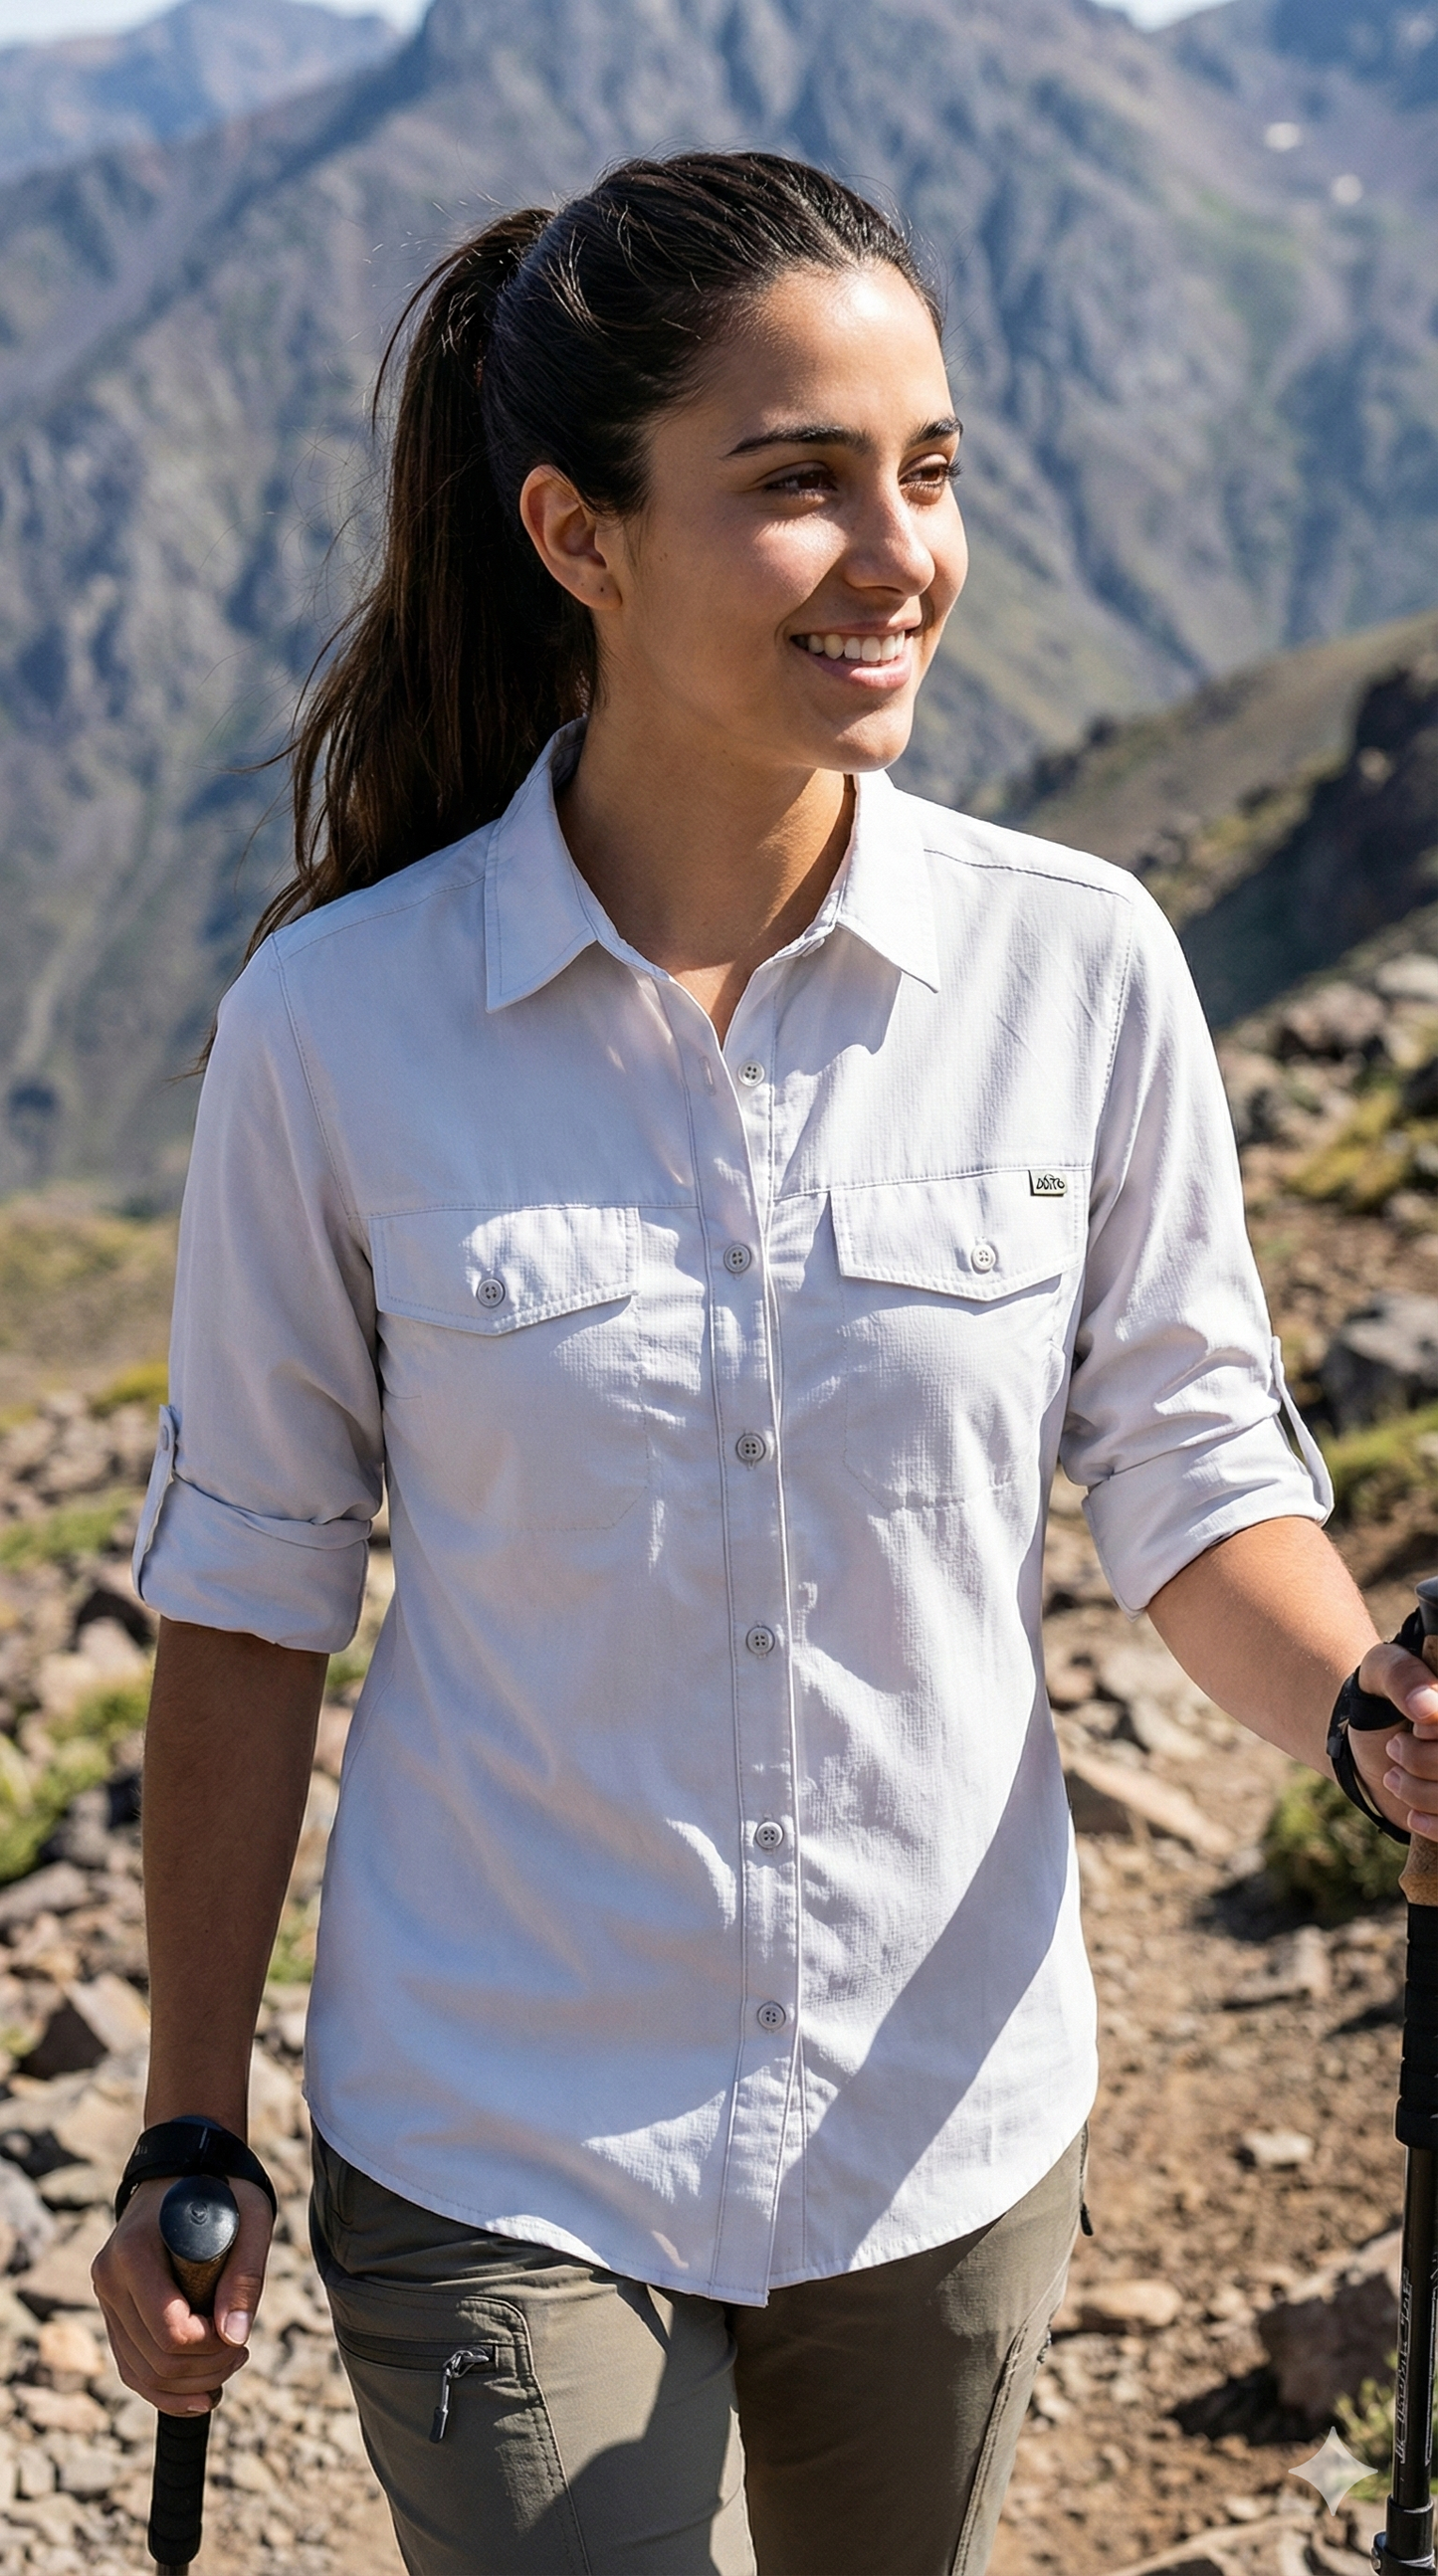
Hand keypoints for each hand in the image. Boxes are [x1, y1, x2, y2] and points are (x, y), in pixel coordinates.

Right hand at [91, 2176, 273, 2414]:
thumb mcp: (250, 2217)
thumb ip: (245, 2275)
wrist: (184, 2171)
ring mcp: (105, 2296)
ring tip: (228, 2367)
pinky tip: (199, 2393)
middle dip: (205, 2370)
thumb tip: (236, 2337)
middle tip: (242, 2353)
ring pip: (140, 2372)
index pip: (170, 2329)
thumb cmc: (222, 2192)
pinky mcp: (112, 2310)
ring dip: (188, 2385)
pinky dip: (164, 2390)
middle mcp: (109, 2276)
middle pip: (155, 2359)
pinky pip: (131, 2367)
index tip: (241, 2337)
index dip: (210, 2347)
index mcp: (135, 2251)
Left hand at [1348, 1640, 1437, 1839]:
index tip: (1417, 1727)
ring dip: (1419, 1792)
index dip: (1436, 1735)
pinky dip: (1434, 1825)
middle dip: (1422, 1761)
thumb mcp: (1381, 1668)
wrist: (1365, 1734)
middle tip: (1394, 1747)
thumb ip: (1401, 1675)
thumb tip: (1427, 1708)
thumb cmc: (1378, 1693)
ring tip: (1393, 1777)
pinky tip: (1412, 1816)